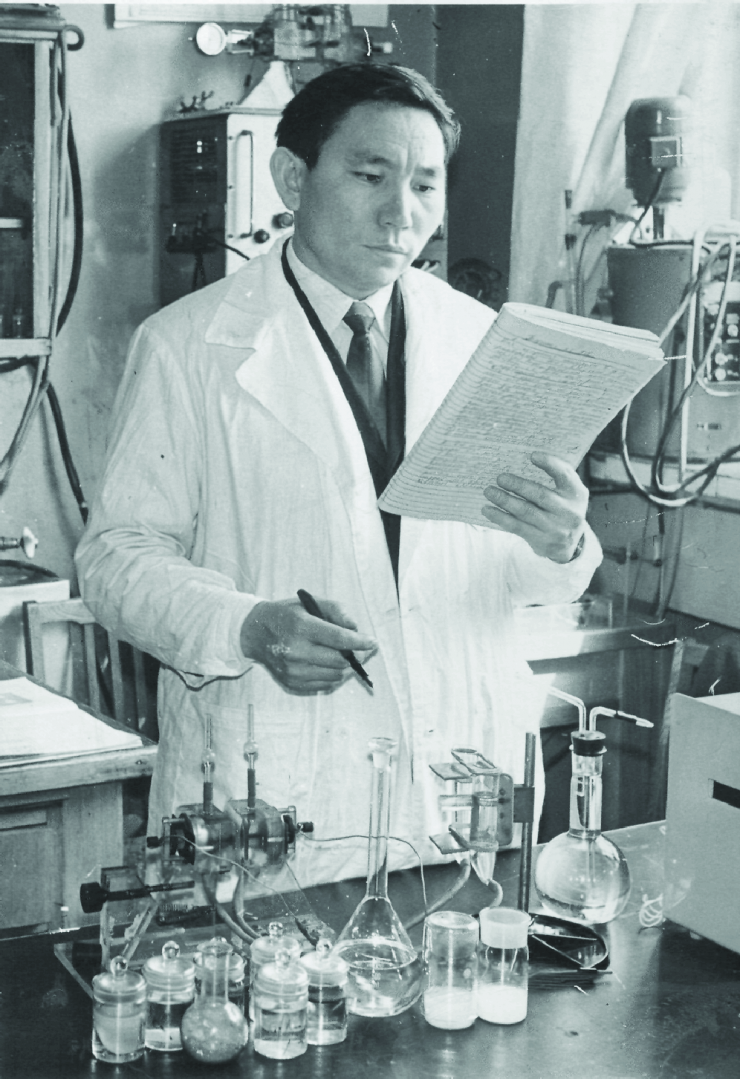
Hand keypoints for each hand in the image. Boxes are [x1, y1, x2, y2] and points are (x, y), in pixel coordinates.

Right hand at [240, 597, 376, 692]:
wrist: (255, 634)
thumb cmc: (287, 615)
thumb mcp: (310, 603)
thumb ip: (337, 611)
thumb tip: (356, 629)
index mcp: (301, 627)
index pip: (338, 639)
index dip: (360, 642)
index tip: (373, 642)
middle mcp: (295, 651)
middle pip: (339, 661)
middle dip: (358, 656)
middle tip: (366, 650)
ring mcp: (293, 671)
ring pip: (335, 675)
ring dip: (348, 667)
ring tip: (350, 656)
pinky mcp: (292, 683)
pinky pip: (324, 684)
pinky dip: (335, 676)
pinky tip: (334, 665)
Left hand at [482, 452, 587, 562]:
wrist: (568, 543)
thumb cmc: (563, 507)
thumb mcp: (569, 492)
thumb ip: (557, 474)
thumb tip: (530, 457)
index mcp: (576, 493)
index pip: (565, 476)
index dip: (550, 464)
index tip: (532, 455)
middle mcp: (568, 511)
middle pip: (540, 495)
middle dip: (518, 486)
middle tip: (500, 478)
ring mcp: (555, 528)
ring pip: (526, 512)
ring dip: (505, 501)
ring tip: (489, 491)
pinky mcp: (540, 540)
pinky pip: (517, 527)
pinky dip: (500, 517)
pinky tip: (487, 509)